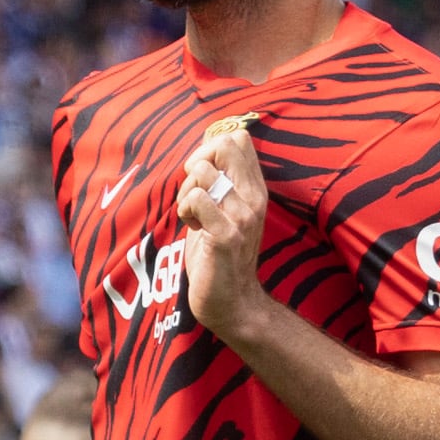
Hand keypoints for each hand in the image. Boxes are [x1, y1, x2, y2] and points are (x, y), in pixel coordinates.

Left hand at [176, 117, 268, 340]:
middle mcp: (254, 198)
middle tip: (194, 191)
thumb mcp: (224, 210)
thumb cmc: (220, 255)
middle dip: (197, 160)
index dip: (210, 147)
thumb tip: (204, 149)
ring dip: (186, 190)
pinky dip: (185, 210)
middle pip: (224, 143)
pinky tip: (192, 228)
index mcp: (255, 189)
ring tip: (192, 215)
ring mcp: (242, 216)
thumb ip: (219, 181)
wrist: (232, 302)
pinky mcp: (226, 235)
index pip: (239, 138)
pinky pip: (196, 199)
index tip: (202, 176)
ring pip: (202, 170)